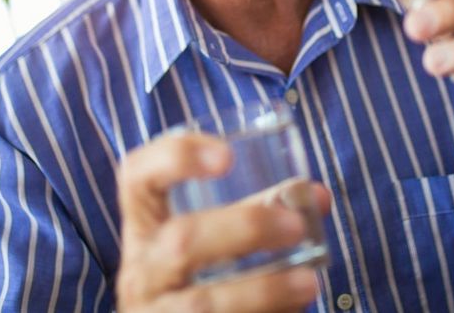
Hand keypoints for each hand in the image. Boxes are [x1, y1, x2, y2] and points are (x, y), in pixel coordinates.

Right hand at [116, 132, 329, 311]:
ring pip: (201, 303)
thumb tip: (316, 197)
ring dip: (262, 290)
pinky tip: (293, 311)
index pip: (137, 177)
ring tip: (308, 282)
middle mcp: (142, 269)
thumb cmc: (194, 277)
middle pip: (181, 241)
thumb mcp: (211, 240)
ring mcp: (152, 312)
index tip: (227, 155)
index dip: (174, 158)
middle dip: (245, 229)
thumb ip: (258, 212)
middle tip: (296, 225)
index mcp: (144, 225)